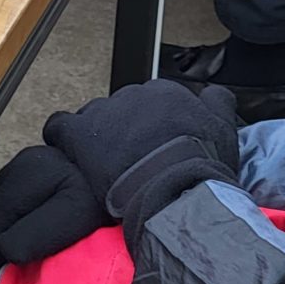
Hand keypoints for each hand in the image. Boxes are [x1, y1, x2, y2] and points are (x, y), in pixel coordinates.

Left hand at [42, 80, 239, 213]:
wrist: (174, 190)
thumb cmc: (199, 168)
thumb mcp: (224, 131)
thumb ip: (218, 104)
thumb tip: (216, 94)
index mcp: (166, 93)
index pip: (150, 102)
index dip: (149, 127)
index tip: (151, 147)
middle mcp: (134, 95)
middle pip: (122, 110)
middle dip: (124, 132)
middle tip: (130, 161)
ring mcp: (105, 112)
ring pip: (94, 118)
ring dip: (97, 137)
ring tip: (103, 165)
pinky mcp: (80, 133)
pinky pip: (60, 126)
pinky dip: (63, 138)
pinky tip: (70, 153)